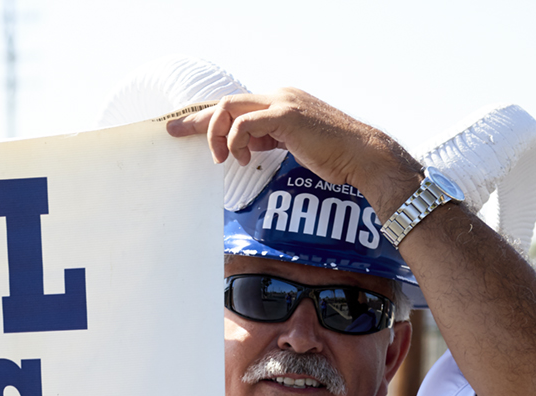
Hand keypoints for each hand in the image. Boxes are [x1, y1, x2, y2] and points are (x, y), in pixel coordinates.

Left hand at [165, 89, 421, 217]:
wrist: (362, 155)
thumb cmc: (333, 157)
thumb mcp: (293, 145)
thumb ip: (270, 139)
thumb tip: (245, 149)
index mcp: (280, 102)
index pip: (236, 106)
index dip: (207, 118)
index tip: (183, 129)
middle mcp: (279, 96)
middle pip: (225, 102)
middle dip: (196, 121)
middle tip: (174, 134)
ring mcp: (282, 103)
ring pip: (229, 108)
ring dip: (217, 136)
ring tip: (224, 160)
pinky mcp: (285, 116)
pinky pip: (243, 124)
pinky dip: (235, 141)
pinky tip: (240, 158)